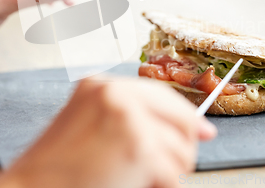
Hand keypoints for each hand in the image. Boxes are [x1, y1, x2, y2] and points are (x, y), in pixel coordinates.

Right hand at [0, 78, 216, 187]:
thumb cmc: (60, 168)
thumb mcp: (92, 127)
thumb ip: (135, 119)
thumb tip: (196, 129)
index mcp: (101, 86)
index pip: (160, 95)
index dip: (185, 116)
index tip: (204, 131)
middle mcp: (115, 92)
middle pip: (180, 119)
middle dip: (179, 149)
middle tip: (158, 170)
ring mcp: (128, 116)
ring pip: (182, 150)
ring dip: (167, 173)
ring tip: (133, 179)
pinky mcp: (138, 145)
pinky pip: (173, 173)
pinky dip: (161, 187)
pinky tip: (132, 185)